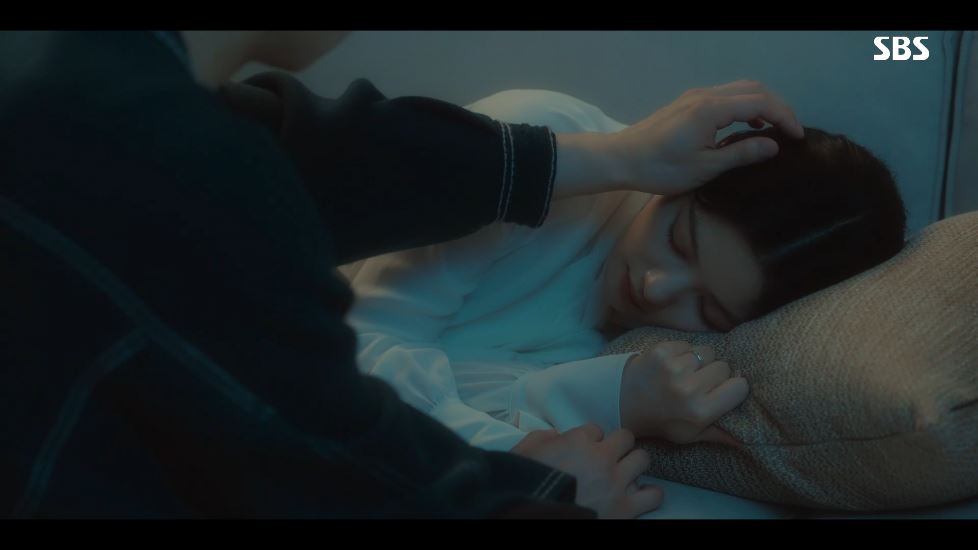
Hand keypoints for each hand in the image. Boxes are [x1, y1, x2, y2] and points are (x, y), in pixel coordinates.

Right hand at [511, 424, 662, 518]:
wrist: (532, 513)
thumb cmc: (525, 484)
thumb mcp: (523, 452)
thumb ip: (542, 438)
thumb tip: (557, 436)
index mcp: (577, 441)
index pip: (595, 429)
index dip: (590, 440)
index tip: (583, 451)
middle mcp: (601, 457)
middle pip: (626, 437)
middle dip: (617, 446)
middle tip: (608, 458)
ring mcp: (616, 483)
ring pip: (643, 459)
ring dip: (633, 466)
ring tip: (623, 475)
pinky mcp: (625, 508)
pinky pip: (654, 494)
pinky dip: (647, 495)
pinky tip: (636, 496)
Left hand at [553, 80, 803, 199]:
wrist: (621, 159)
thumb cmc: (660, 169)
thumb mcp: (705, 168)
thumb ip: (741, 154)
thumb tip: (773, 146)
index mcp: (711, 109)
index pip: (761, 103)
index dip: (785, 117)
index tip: (798, 137)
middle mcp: (705, 96)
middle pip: (753, 89)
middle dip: (777, 106)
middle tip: (791, 130)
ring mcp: (694, 97)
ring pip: (738, 90)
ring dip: (760, 105)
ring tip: (773, 129)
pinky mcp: (686, 104)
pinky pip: (724, 97)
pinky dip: (742, 107)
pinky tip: (745, 127)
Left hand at [619, 341, 748, 445]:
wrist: (622, 401)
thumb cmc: (661, 420)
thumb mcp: (689, 434)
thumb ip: (720, 434)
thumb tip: (749, 441)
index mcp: (700, 412)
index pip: (740, 387)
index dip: (733, 388)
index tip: (723, 391)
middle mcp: (688, 389)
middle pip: (724, 367)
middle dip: (715, 374)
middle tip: (698, 383)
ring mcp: (674, 367)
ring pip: (707, 352)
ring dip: (699, 361)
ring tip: (683, 374)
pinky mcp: (662, 350)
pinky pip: (688, 344)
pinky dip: (682, 352)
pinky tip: (671, 365)